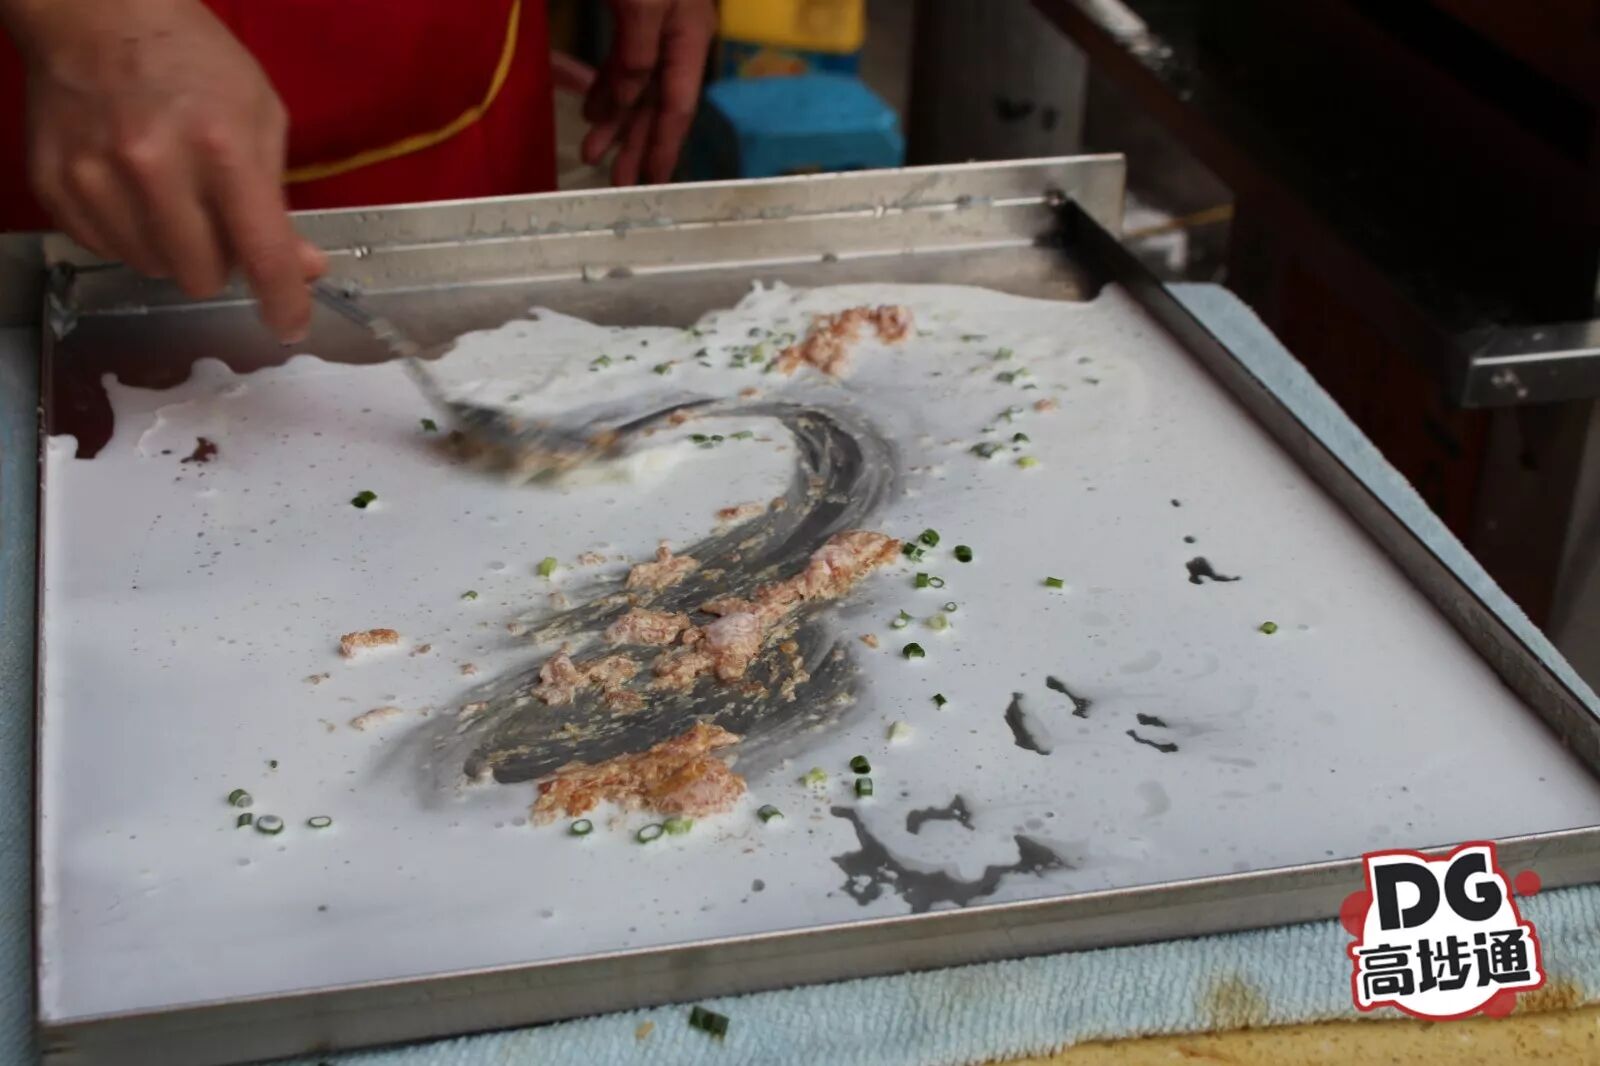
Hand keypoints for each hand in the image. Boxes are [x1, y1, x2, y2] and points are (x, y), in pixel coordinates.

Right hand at [3, 0, 325, 339]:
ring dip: (172, 249)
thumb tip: (303, 268)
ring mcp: (96, 177)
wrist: (95, 13)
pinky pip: (106, 249)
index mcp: (221, 149)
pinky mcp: (56, 185)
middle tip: (217, 223)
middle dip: (220, 263)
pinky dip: (129, 235)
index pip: (261, 253)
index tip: (289, 325)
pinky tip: (133, 192)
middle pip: (202, 275)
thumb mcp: (260, 117)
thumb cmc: (191, 60)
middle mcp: (155, 168)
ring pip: (152, 269)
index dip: (283, 301)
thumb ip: (279, 200)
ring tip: (172, 197)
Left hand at [581, 0, 715, 185]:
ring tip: (592, 154)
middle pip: (656, 104)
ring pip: (635, 87)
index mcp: (689, 37)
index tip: (654, 184)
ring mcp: (654, 27)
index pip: (678, 106)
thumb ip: (637, 55)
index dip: (665, 148)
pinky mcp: (631, 12)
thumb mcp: (643, 5)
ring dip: (614, 122)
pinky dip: (606, 89)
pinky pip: (620, 62)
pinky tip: (592, 112)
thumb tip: (626, 101)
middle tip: (617, 184)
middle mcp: (676, 38)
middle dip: (636, 145)